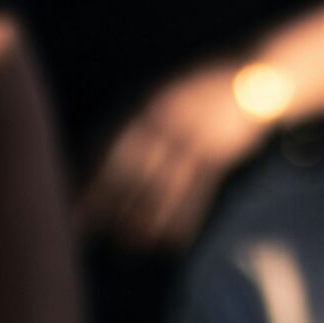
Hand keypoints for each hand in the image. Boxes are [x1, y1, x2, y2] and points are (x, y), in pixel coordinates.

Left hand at [74, 63, 265, 253]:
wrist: (254, 77)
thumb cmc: (200, 93)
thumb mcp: (165, 96)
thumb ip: (138, 122)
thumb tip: (101, 163)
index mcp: (147, 102)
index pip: (108, 143)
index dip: (87, 176)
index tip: (70, 203)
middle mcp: (167, 117)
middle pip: (130, 165)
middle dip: (106, 200)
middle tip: (84, 230)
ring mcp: (195, 134)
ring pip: (164, 184)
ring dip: (146, 218)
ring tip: (130, 246)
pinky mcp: (221, 151)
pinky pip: (199, 191)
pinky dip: (185, 219)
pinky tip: (172, 242)